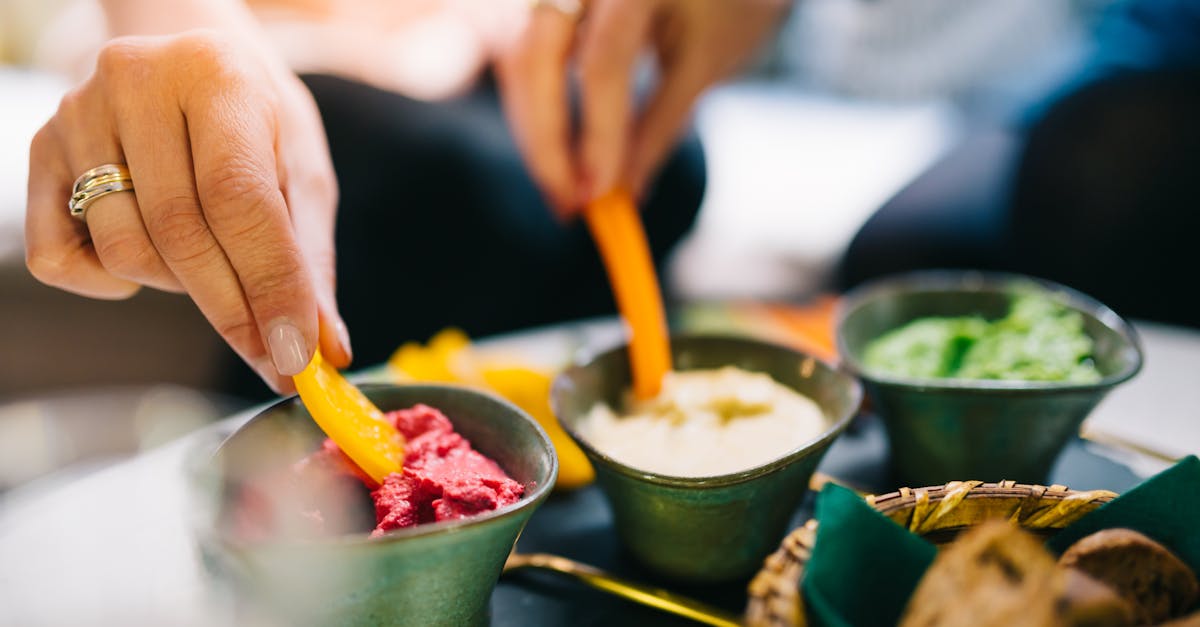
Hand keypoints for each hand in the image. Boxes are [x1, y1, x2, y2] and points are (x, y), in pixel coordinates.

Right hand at [25, 30, 350, 392]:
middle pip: (180, 234)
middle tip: (277, 361)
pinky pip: (59, 258)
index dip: (268, 285)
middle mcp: (136, 84)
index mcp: (218, 77)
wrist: (190, 54)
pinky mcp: (40, 149)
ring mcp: (76, 115)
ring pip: (125, 252)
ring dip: (181, 287)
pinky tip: (150, 256)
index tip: (297, 357)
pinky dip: (109, 283)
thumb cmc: (258, 117)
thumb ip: (311, 256)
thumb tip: (326, 348)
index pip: (238, 199)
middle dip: (235, 312)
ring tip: (214, 261)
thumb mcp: (303, 166)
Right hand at [497, 0, 788, 215]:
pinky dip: (532, 106)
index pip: (604, 58)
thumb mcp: (705, 62)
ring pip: (518, 55)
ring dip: (532, 128)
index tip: (597, 194)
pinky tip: (555, 153)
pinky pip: (520, 53)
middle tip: (566, 203)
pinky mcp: (545, 0)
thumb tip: (623, 193)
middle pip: (536, 52)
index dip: (595, 132)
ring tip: (563, 190)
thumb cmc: (729, 1)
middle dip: (543, 137)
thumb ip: (659, 126)